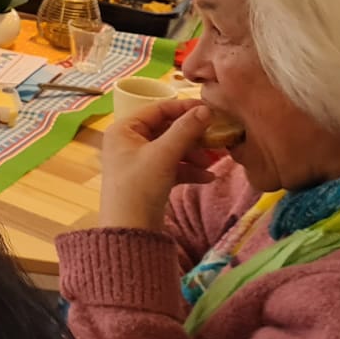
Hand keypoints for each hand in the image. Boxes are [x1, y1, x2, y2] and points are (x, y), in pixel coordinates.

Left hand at [99, 97, 220, 231]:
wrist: (130, 230)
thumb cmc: (139, 186)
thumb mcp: (163, 155)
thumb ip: (185, 130)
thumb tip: (206, 109)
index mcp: (124, 129)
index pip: (157, 109)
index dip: (184, 108)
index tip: (210, 110)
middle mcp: (128, 142)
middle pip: (167, 130)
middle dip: (192, 137)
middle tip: (215, 140)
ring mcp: (138, 161)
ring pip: (172, 150)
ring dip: (193, 155)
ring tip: (210, 163)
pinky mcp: (148, 179)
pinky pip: (172, 168)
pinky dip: (189, 171)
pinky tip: (207, 179)